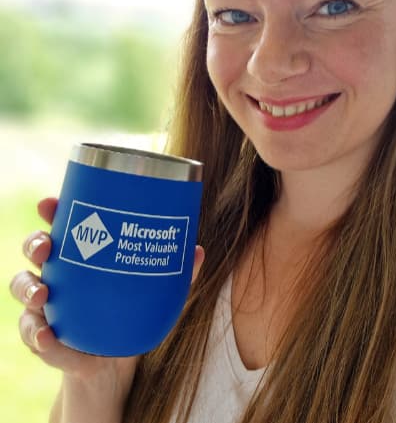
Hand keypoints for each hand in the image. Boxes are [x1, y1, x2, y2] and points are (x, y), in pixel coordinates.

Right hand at [10, 197, 204, 420]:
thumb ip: (178, 276)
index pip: (62, 225)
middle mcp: (60, 276)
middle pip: (35, 250)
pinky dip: (38, 337)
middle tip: (47, 248)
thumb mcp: (157, 295)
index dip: (52, 212)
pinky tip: (48, 337)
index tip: (49, 204)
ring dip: (27, 288)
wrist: (115, 365)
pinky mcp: (47, 339)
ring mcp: (49, 306)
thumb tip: (198, 251)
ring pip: (23, 288)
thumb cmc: (132, 316)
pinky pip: (33, 336)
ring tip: (43, 294)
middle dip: (35, 243)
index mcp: (82, 256)